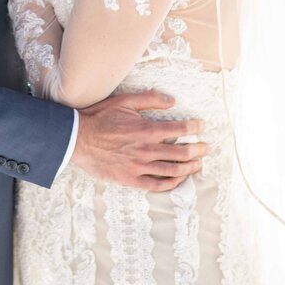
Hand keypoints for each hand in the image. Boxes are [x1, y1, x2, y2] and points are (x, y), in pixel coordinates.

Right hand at [72, 90, 208, 191]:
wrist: (78, 139)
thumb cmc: (100, 117)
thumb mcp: (124, 101)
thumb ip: (149, 99)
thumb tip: (172, 100)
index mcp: (146, 130)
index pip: (179, 128)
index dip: (194, 127)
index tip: (202, 126)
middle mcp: (146, 150)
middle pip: (181, 152)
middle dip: (198, 150)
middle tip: (207, 148)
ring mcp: (139, 167)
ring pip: (173, 170)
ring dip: (190, 167)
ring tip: (199, 164)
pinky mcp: (131, 179)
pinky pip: (157, 185)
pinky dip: (172, 183)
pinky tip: (179, 179)